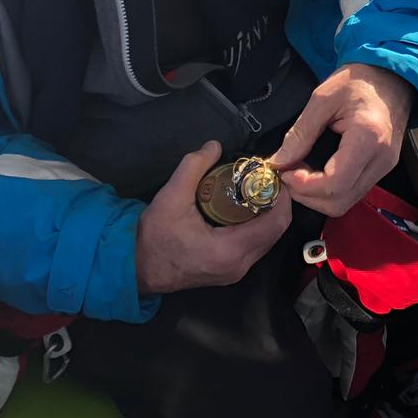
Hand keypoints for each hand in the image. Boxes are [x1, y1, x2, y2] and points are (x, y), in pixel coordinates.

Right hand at [135, 141, 292, 294]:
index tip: (277, 176)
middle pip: (276, 231)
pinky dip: (259, 227)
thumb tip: (214, 146)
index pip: (275, 222)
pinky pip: (256, 246)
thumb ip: (194, 166)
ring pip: (268, 240)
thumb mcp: (171, 196)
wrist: (134, 268)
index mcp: (229, 250)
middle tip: (268, 180)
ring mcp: (236, 272)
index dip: (282, 197)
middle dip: (277, 203)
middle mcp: (238, 265)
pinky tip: (248, 209)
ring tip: (259, 190)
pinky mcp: (230, 272)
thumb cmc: (152, 237)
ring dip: (269, 215)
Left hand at [270, 63, 413, 216]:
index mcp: (368, 139)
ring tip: (301, 172)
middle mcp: (381, 160)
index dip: (304, 186)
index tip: (285, 171)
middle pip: (339, 202)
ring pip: (346, 203)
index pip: (335, 184)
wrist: (392, 77)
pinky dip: (330, 191)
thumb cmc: (360, 81)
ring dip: (317, 196)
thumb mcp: (323, 98)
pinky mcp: (382, 170)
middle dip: (307, 196)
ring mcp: (384, 168)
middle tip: (289, 174)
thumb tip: (279, 162)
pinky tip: (317, 172)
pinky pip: (352, 192)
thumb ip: (300, 133)